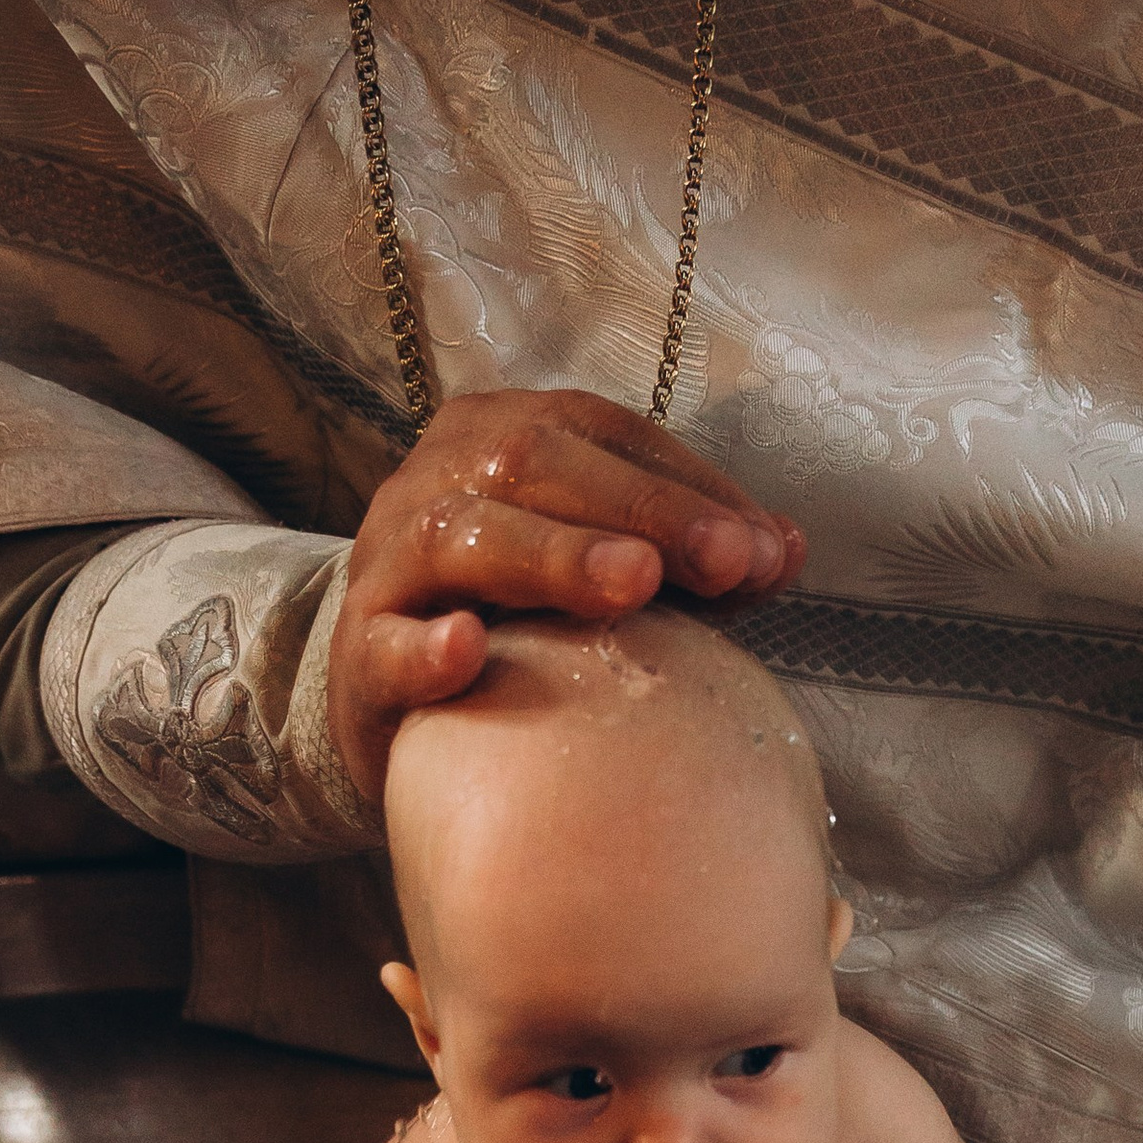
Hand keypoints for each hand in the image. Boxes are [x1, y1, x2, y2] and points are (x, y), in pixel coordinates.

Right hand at [329, 390, 803, 804]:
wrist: (400, 708)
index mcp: (503, 436)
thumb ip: (693, 564)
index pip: (604, 434)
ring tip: (633, 585)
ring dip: (554, 555)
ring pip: (463, 534)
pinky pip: (384, 645)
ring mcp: (388, 562)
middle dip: (644, 510)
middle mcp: (437, 478)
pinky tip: (470, 650)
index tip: (762, 548)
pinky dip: (426, 646)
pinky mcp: (357, 656)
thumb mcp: (610, 579)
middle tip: (726, 564)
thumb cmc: (525, 631)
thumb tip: (785, 549)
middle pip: (536, 464)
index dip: (688, 485)